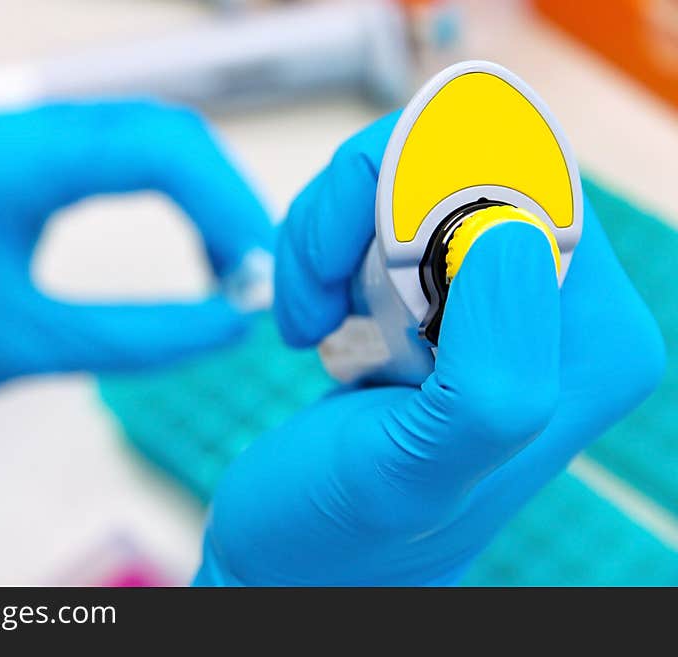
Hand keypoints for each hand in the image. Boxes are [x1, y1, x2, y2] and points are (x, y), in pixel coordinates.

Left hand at [0, 101, 272, 435]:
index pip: (155, 151)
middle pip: (165, 130)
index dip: (224, 203)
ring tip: (234, 263)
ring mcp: (31, 138)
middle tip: (258, 268)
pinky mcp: (38, 158)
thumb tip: (232, 326)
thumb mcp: (35, 346)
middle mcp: (26, 132)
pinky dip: (176, 195)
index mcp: (15, 166)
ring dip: (207, 194)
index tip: (260, 266)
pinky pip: (129, 156)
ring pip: (154, 137)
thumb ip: (141, 336)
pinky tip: (196, 244)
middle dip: (226, 197)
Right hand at [194, 112, 664, 585]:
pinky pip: (384, 204)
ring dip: (333, 231)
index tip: (349, 266)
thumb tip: (513, 233)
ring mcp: (499, 292)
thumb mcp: (410, 478)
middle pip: (467, 155)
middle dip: (364, 207)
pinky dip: (327, 243)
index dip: (419, 186)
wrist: (294, 551)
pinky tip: (316, 315)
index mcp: (590, 344)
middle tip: (319, 297)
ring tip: (311, 316)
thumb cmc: (341, 533)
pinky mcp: (443, 291)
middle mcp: (563, 309)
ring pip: (413, 170)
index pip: (531, 174)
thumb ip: (490, 379)